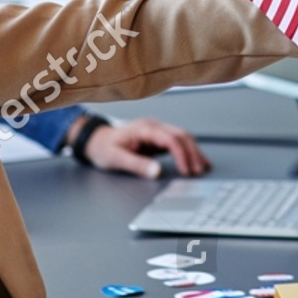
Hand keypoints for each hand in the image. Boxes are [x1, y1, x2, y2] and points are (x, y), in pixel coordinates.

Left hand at [75, 117, 210, 177]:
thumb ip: (137, 165)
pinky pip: (178, 142)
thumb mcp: (116, 158)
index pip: (170, 139)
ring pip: (183, 137)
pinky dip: (189, 151)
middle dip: (193, 153)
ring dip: (194, 151)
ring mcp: (157, 130)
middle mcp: (153, 126)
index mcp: (144, 128)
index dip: (181, 154)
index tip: (186, 171)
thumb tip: (157, 172)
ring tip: (201, 168)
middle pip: (181, 135)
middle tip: (198, 171)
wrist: (96, 140)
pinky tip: (197, 160)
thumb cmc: (104, 148)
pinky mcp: (158, 138)